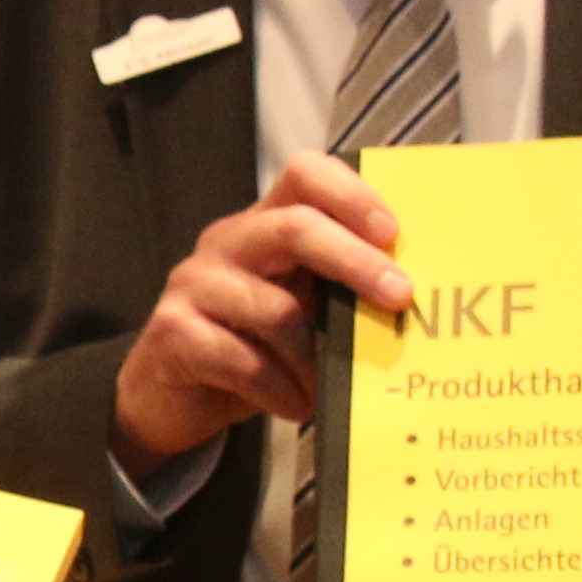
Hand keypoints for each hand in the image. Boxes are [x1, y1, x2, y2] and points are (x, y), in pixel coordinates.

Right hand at [111, 156, 402, 476]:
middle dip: (355, 262)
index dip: (351, 194)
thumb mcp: (299, 310)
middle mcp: (225, 243)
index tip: (393, 233)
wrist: (169, 399)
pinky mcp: (172, 333)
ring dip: (316, 359)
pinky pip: (244, 362)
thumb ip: (336, 292)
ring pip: (275, 310)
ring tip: (330, 388)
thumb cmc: (251, 349)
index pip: (304, 174)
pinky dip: (281, 391)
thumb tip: (412, 303)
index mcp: (262, 225)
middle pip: (293, 228)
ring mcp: (193, 285)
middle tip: (400, 297)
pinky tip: (296, 407)